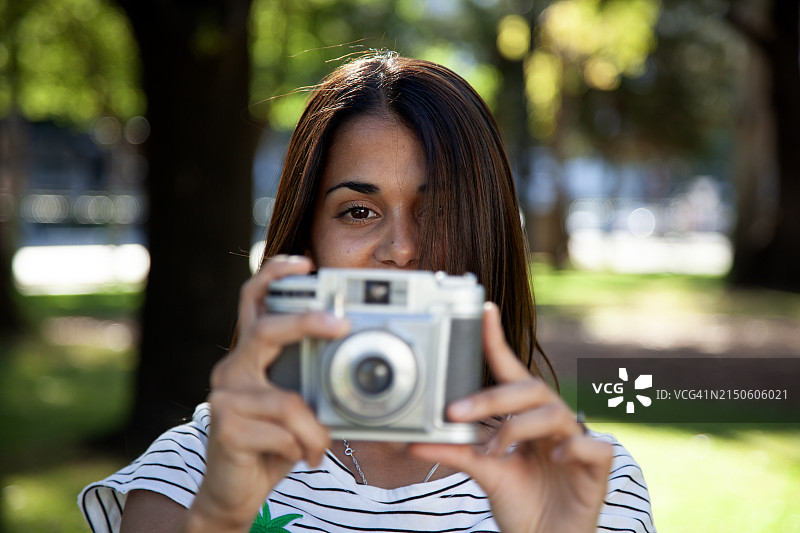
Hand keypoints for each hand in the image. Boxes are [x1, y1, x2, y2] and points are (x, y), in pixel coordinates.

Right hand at [185, 256, 349, 531]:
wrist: (233, 492)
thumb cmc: (270, 443)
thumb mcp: (295, 406)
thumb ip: (310, 382)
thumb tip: (356, 366)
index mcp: (249, 355)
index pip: (253, 301)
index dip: (275, 275)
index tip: (306, 264)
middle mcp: (232, 368)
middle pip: (264, 330)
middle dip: (305, 322)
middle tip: (340, 325)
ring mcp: (223, 397)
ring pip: (287, 400)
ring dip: (313, 428)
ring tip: (317, 445)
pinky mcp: (224, 427)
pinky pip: (282, 431)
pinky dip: (302, 447)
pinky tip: (298, 456)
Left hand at [410, 303, 611, 532]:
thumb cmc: (521, 502)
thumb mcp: (485, 473)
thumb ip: (456, 453)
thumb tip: (414, 440)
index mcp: (526, 418)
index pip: (511, 373)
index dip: (498, 341)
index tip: (483, 310)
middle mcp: (551, 423)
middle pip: (531, 388)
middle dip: (493, 397)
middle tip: (456, 411)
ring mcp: (575, 443)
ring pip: (555, 412)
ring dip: (519, 427)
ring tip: (493, 450)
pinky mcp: (597, 469)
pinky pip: (594, 446)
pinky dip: (574, 446)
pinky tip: (554, 455)